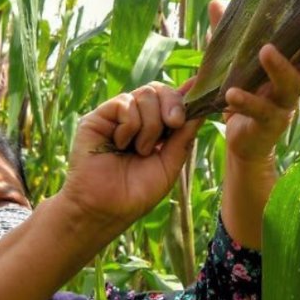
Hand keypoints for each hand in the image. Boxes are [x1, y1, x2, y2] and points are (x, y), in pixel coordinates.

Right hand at [61, 83, 203, 227]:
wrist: (107, 209)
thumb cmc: (137, 193)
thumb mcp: (170, 164)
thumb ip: (184, 137)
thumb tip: (201, 110)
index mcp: (154, 128)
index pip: (170, 99)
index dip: (185, 95)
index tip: (201, 95)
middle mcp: (135, 118)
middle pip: (159, 90)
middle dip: (173, 105)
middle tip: (174, 124)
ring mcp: (116, 116)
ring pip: (145, 95)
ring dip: (150, 126)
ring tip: (140, 151)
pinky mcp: (98, 117)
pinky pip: (125, 103)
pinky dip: (130, 126)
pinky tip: (121, 146)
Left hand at [223, 13, 299, 162]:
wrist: (242, 140)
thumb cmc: (245, 93)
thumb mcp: (234, 62)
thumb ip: (228, 35)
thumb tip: (217, 3)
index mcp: (293, 65)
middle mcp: (294, 84)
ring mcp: (283, 105)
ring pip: (290, 85)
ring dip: (280, 67)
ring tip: (266, 50)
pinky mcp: (268, 124)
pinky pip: (260, 111)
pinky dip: (246, 101)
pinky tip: (232, 93)